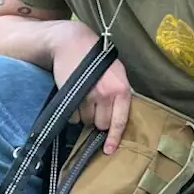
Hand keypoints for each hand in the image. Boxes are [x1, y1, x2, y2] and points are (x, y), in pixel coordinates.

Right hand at [49, 22, 130, 154]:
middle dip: (97, 121)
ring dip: (84, 115)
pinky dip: (73, 113)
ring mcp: (88, 96)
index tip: (108, 151)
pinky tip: (74, 98)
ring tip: (84, 97)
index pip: (120, 121)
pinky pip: (73, 117)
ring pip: (86, 121)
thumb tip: (117, 119)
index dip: (114, 138)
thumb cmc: (96, 58)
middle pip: (101, 124)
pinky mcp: (72, 96)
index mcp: (122, 90)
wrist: (72, 42)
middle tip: (94, 107)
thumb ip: (120, 94)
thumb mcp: (116, 72)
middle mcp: (107, 94)